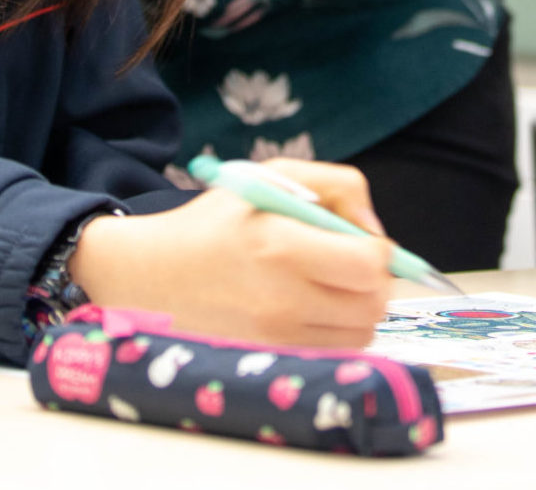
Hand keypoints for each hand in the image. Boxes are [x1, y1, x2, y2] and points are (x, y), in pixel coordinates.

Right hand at [69, 158, 393, 345]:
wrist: (156, 275)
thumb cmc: (217, 221)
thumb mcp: (272, 177)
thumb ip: (337, 186)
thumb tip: (375, 229)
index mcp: (281, 244)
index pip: (369, 265)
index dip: (379, 250)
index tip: (360, 240)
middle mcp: (283, 298)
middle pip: (373, 305)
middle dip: (374, 281)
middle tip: (350, 262)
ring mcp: (278, 337)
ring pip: (360, 333)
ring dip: (358, 307)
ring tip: (328, 284)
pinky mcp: (274, 358)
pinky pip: (335, 351)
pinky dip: (337, 331)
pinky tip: (313, 307)